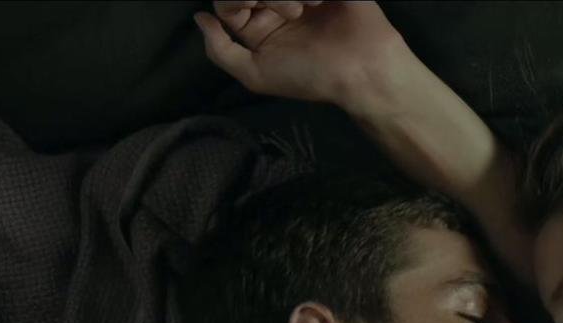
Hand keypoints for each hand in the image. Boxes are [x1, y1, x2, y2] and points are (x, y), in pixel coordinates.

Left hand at [192, 1, 418, 111]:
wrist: (362, 69)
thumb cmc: (310, 75)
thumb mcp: (256, 75)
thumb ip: (220, 51)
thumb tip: (200, 18)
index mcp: (257, 25)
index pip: (227, 1)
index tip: (253, 6)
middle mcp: (276, 3)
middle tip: (287, 11)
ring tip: (305, 7)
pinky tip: (319, 0)